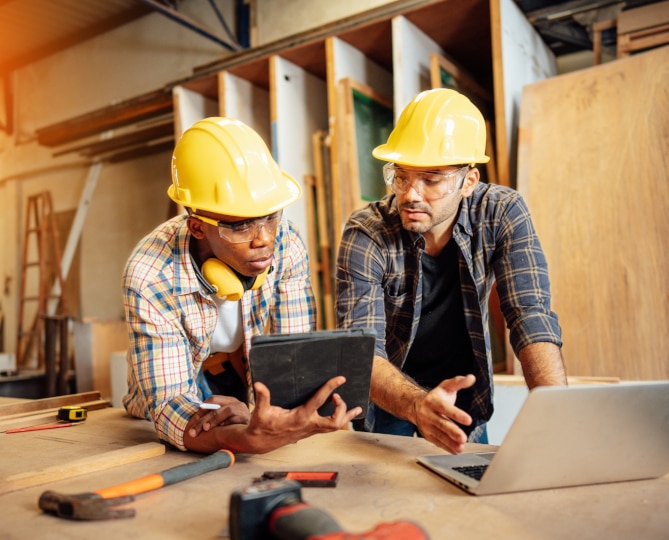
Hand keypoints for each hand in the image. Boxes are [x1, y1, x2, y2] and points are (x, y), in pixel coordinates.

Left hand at [187, 396, 249, 438]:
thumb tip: (196, 419)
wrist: (254, 434)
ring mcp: (243, 411)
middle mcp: (237, 404)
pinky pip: (237, 419)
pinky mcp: (248, 419)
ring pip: (227, 410)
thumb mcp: (223, 420)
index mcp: (229, 401)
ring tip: (206, 428)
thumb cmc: (235, 427)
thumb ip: (213, 417)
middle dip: (203, 420)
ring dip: (214, 420)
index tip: (194, 420)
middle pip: (217, 407)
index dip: (202, 409)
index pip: (213, 399)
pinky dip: (228, 423)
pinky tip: (222, 429)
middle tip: (193, 431)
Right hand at [242, 376, 361, 452]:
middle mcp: (309, 425)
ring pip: (336, 426)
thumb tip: (259, 385)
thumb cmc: (262, 426)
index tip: (339, 379)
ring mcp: (311, 430)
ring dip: (346, 416)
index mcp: (299, 418)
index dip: (330, 389)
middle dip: (341, 407)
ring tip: (356, 407)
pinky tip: (350, 414)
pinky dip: (342, 420)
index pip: (318, 402)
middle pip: (335, 421)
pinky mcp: (311, 431)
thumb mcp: (260, 412)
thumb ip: (262, 398)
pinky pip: (331, 427)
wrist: (261, 443)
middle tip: (337, 396)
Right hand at [415, 375, 475, 454]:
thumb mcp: (446, 387)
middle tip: (463, 437)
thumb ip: (458, 382)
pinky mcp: (428, 435)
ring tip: (461, 447)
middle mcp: (428, 414)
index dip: (456, 414)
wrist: (415, 406)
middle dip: (453, 431)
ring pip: (439, 435)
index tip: (468, 420)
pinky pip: (438, 442)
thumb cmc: (435, 397)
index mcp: (433, 401)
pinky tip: (456, 450)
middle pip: (441, 423)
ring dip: (450, 442)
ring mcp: (427, 426)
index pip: (445, 408)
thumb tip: (471, 378)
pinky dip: (447, 447)